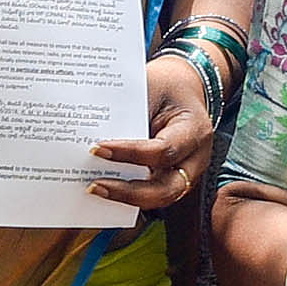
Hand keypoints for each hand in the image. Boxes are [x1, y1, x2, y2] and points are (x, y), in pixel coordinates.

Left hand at [90, 55, 218, 208]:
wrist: (182, 89)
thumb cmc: (165, 86)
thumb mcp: (149, 88)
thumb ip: (127, 113)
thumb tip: (90, 135)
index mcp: (195, 131)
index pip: (162, 150)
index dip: (129, 154)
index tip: (98, 149)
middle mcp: (196, 160)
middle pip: (166, 190)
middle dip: (128, 192)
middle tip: (94, 185)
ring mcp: (186, 175)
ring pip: (158, 199)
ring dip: (125, 198)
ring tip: (94, 189)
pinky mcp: (172, 181)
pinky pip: (151, 194)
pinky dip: (127, 195)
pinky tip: (103, 189)